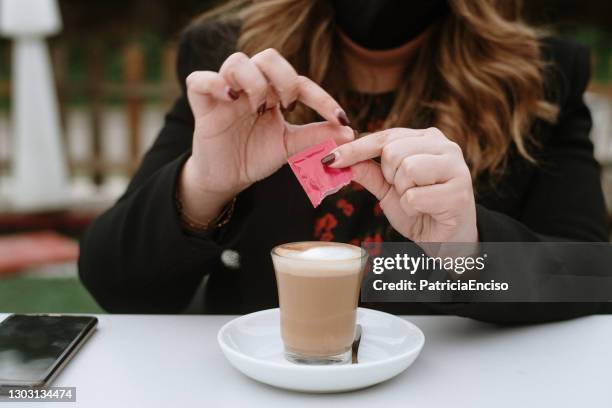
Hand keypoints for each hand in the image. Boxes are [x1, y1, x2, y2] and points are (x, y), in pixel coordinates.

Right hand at [181, 48, 352, 219]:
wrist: (227, 178)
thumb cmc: (255, 156)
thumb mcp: (289, 147)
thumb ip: (315, 136)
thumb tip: (349, 131)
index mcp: (272, 94)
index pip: (299, 82)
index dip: (322, 98)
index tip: (340, 118)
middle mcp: (250, 87)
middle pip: (267, 57)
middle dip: (283, 77)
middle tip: (288, 105)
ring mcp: (225, 93)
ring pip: (236, 61)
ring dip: (254, 81)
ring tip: (259, 107)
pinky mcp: (202, 105)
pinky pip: (199, 80)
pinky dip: (214, 83)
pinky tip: (231, 99)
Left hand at [325, 127, 477, 242]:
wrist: (447, 243)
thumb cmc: (419, 212)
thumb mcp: (388, 190)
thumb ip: (369, 172)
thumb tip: (339, 159)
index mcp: (427, 139)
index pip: (384, 137)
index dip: (355, 149)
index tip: (329, 160)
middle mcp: (445, 146)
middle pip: (393, 151)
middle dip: (389, 177)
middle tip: (404, 191)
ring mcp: (456, 167)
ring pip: (406, 169)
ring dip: (402, 193)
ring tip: (417, 201)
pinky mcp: (459, 192)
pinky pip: (414, 196)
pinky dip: (412, 209)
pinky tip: (427, 211)